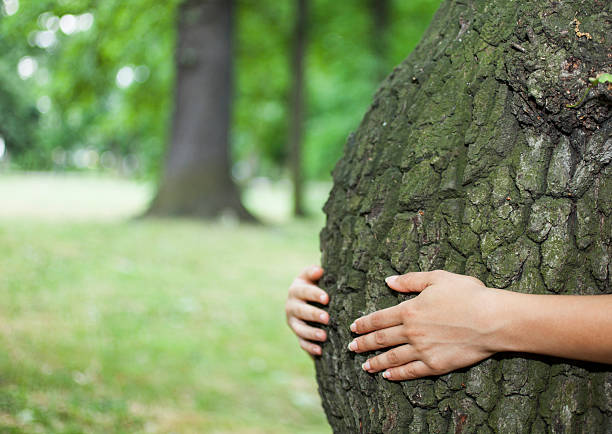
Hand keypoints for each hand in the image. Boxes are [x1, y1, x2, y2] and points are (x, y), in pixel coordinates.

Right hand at [286, 265, 328, 355]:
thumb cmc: (314, 285)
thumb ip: (313, 272)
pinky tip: (319, 350)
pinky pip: (301, 342)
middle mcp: (291, 306)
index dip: (314, 294)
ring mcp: (293, 322)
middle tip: (327, 318)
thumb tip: (319, 270)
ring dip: (311, 333)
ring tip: (324, 336)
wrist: (307, 299)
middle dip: (313, 314)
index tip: (326, 298)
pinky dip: (309, 347)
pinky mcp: (297, 334)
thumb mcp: (311, 277)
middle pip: (301, 311)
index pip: (304, 291)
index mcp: (295, 290)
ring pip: (300, 328)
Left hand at [348, 270, 503, 379]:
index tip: (353, 328)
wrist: (492, 319)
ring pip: (392, 358)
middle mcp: (411, 332)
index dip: (364, 324)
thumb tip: (388, 280)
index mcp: (409, 310)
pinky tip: (388, 376)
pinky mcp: (435, 365)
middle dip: (363, 344)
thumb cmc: (468, 294)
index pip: (379, 319)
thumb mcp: (436, 278)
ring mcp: (422, 350)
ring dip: (376, 362)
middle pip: (380, 339)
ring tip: (365, 366)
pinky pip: (410, 372)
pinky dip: (397, 375)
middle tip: (351, 348)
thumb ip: (410, 280)